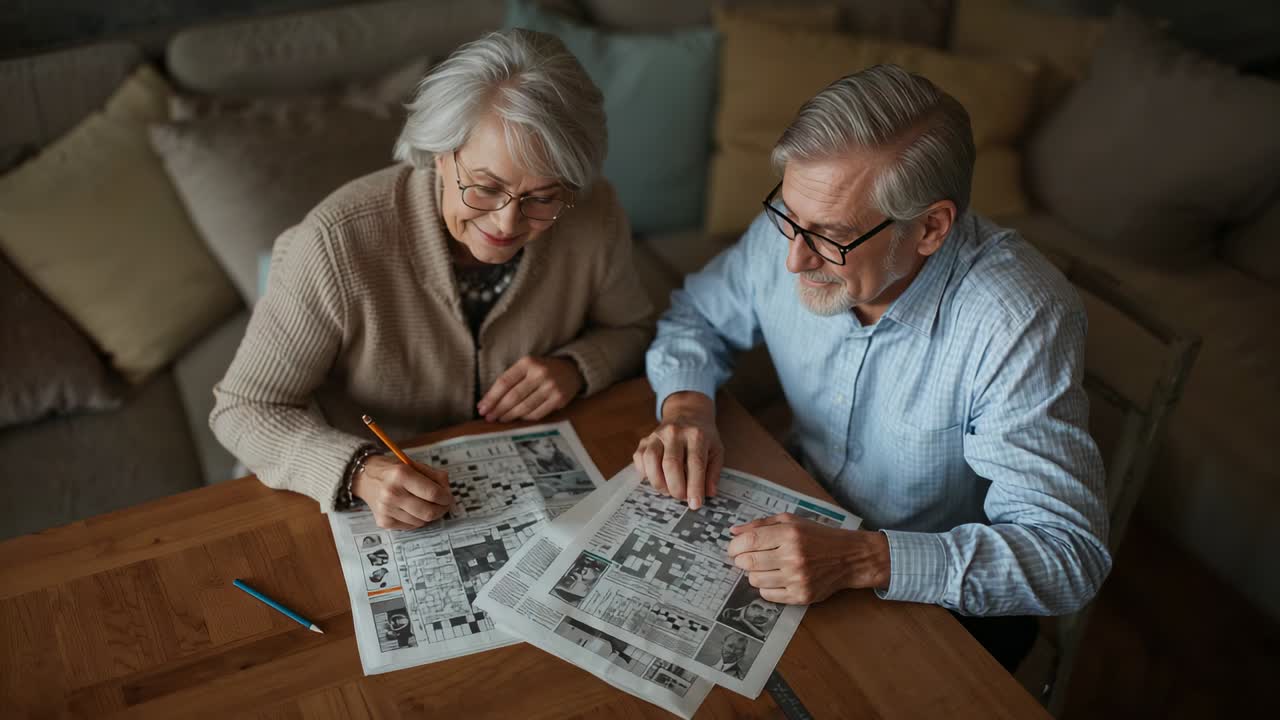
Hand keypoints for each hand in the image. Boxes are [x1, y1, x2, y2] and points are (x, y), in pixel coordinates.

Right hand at [352, 455, 452, 529]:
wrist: (365, 478)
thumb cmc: (394, 470)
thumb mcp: (414, 465)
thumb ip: (434, 476)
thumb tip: (448, 491)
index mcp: (401, 474)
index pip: (433, 493)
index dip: (446, 497)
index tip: (449, 497)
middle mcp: (392, 493)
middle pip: (428, 512)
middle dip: (442, 509)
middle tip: (444, 505)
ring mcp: (386, 509)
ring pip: (421, 521)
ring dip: (429, 515)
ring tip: (426, 505)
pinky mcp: (383, 521)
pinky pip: (410, 526)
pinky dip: (417, 520)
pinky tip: (412, 509)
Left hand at [478, 356, 583, 421]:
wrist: (572, 370)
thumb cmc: (543, 370)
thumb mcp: (527, 366)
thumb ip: (511, 380)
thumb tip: (489, 401)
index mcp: (528, 362)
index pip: (504, 382)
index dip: (491, 397)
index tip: (482, 407)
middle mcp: (540, 373)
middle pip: (513, 396)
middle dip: (498, 409)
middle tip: (489, 417)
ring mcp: (551, 386)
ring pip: (524, 407)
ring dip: (510, 415)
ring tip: (501, 419)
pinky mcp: (559, 399)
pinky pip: (537, 413)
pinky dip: (525, 418)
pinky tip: (518, 418)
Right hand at [632, 391, 723, 509]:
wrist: (687, 413)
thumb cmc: (703, 436)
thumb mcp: (716, 450)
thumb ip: (713, 472)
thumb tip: (709, 493)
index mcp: (696, 435)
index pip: (695, 463)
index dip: (694, 486)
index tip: (695, 504)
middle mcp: (675, 432)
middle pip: (671, 464)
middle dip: (676, 487)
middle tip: (681, 497)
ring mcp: (657, 435)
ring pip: (651, 461)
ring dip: (659, 482)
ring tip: (668, 490)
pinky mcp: (644, 440)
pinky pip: (639, 459)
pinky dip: (646, 474)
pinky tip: (657, 478)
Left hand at [727, 514, 890, 604]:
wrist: (849, 557)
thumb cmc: (817, 536)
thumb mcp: (791, 521)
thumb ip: (760, 524)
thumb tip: (733, 532)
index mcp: (789, 534)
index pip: (749, 542)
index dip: (734, 547)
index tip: (733, 549)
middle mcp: (793, 556)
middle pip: (748, 563)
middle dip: (740, 560)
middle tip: (745, 558)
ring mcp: (798, 578)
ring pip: (755, 580)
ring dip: (753, 574)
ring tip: (764, 567)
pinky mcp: (801, 596)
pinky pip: (768, 595)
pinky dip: (765, 587)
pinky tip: (775, 578)